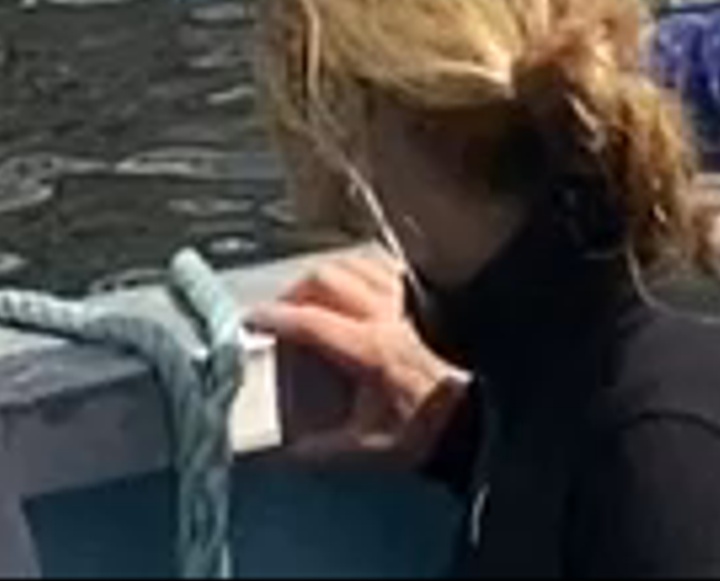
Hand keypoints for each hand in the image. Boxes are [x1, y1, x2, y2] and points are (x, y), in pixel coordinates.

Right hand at [256, 248, 455, 464]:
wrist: (467, 420)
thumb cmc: (420, 432)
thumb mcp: (365, 447)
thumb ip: (319, 449)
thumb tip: (282, 455)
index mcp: (369, 349)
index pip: (312, 321)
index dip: (277, 318)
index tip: (251, 320)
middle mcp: (384, 316)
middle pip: (328, 280)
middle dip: (294, 292)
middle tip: (277, 315)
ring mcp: (402, 302)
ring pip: (352, 264)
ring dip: (323, 276)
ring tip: (305, 299)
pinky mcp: (416, 298)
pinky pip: (377, 265)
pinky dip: (353, 270)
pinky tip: (346, 286)